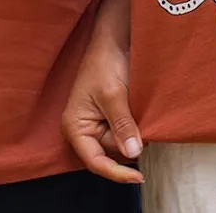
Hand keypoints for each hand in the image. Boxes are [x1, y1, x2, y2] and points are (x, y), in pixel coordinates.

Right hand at [61, 39, 143, 183]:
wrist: (113, 39)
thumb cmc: (104, 62)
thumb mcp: (114, 94)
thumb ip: (122, 125)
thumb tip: (133, 153)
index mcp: (75, 127)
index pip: (96, 162)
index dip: (117, 173)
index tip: (139, 177)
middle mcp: (84, 129)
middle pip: (111, 154)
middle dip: (128, 143)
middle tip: (139, 119)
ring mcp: (98, 123)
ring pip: (121, 143)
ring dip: (133, 133)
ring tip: (137, 108)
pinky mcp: (111, 117)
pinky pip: (125, 132)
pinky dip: (135, 126)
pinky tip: (139, 111)